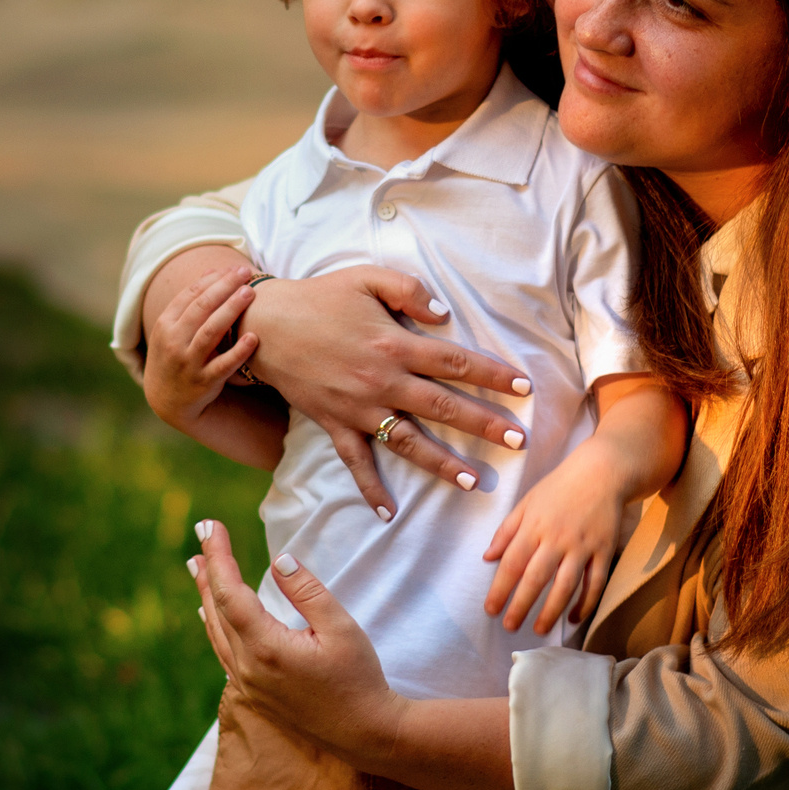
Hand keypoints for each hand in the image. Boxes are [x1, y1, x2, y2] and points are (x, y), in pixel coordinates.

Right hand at [140, 264, 259, 427]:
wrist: (167, 399)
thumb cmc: (176, 355)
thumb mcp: (172, 329)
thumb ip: (191, 303)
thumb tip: (214, 271)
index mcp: (165, 324)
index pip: (190, 294)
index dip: (214, 279)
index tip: (235, 268)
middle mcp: (174, 341)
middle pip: (201, 308)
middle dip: (225, 287)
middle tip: (246, 274)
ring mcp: (188, 362)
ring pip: (211, 332)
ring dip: (231, 310)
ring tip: (250, 294)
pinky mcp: (203, 382)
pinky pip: (223, 365)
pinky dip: (238, 352)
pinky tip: (254, 338)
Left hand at [185, 519, 401, 760]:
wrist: (366, 734)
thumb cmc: (360, 679)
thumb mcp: (341, 628)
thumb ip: (308, 592)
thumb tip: (279, 561)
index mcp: (267, 648)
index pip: (231, 592)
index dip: (219, 556)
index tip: (211, 525)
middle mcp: (248, 667)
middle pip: (217, 609)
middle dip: (208, 568)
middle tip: (201, 531)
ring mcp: (249, 684)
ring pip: (216, 631)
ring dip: (205, 594)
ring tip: (195, 565)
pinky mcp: (256, 694)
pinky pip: (223, 652)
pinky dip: (214, 625)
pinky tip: (209, 614)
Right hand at [240, 267, 533, 518]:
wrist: (264, 324)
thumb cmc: (321, 297)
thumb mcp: (367, 277)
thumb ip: (410, 290)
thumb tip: (445, 315)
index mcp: (394, 343)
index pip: (456, 362)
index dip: (493, 375)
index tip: (524, 387)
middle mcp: (382, 380)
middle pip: (443, 406)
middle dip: (485, 424)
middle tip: (519, 441)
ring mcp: (358, 407)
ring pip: (408, 441)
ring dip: (441, 463)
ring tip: (473, 481)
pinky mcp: (334, 423)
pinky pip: (355, 461)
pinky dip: (370, 488)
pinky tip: (388, 512)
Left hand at [482, 444, 624, 632]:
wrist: (602, 471)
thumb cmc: (560, 487)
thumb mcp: (527, 502)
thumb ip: (506, 530)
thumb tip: (487, 558)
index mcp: (534, 526)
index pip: (512, 563)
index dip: (500, 589)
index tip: (490, 609)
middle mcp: (557, 538)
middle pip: (536, 578)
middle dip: (521, 605)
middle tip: (510, 626)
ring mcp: (582, 545)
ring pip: (566, 585)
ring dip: (551, 610)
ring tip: (539, 629)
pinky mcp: (604, 550)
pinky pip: (595, 582)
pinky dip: (586, 603)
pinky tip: (573, 618)